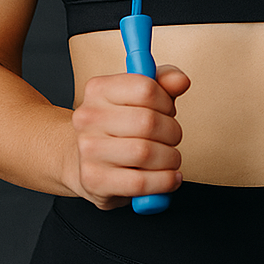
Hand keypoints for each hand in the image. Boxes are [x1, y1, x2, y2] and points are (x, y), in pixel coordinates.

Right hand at [67, 64, 189, 209]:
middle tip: (172, 137)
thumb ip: (166, 80)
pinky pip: (139, 183)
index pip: (146, 89)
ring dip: (170, 158)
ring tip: (170, 158)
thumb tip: (180, 82)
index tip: (167, 110)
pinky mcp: (94, 181)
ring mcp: (88, 151)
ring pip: (145, 153)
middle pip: (147, 122)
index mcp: (99, 89)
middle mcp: (87, 118)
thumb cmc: (121, 123)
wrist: (84, 158)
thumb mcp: (144, 93)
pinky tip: (169, 177)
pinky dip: (164, 181)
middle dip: (172, 132)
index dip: (166, 102)